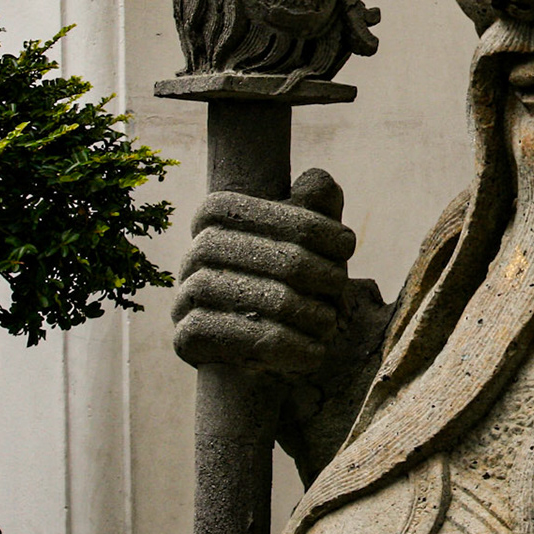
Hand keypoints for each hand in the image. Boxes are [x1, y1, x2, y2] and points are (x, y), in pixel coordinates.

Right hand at [172, 168, 356, 379]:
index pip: (284, 215)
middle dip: (327, 278)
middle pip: (289, 262)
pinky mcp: (187, 337)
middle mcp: (197, 249)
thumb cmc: (285, 275)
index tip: (346, 246)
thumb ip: (316, 202)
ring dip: (316, 317)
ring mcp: (187, 293)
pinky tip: (314, 351)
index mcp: (218, 211)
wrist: (251, 341)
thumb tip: (317, 182)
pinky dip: (296, 349)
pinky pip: (255, 341)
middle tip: (340, 289)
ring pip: (277, 303)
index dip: (323, 230)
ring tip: (328, 321)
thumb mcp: (305, 234)